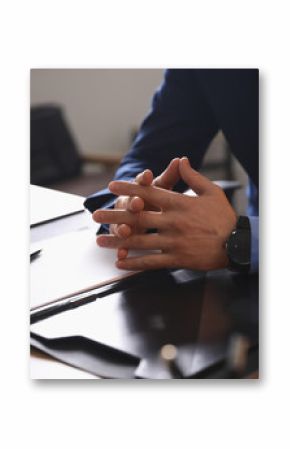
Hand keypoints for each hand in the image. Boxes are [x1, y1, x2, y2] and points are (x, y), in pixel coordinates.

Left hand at [94, 157, 236, 270]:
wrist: (236, 242)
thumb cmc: (223, 216)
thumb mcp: (211, 191)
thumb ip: (193, 176)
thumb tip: (181, 159)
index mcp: (179, 204)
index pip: (149, 193)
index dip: (129, 189)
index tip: (112, 186)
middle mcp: (173, 222)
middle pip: (138, 218)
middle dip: (114, 216)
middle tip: (96, 216)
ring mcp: (174, 241)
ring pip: (140, 241)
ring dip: (118, 241)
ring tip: (100, 241)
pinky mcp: (177, 258)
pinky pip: (152, 262)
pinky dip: (135, 263)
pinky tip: (121, 263)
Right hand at [95, 158, 180, 258]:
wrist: (138, 209)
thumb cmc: (156, 197)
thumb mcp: (163, 187)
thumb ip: (170, 175)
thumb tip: (180, 159)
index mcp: (140, 190)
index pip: (141, 182)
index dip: (143, 179)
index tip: (148, 175)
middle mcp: (130, 204)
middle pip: (129, 203)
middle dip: (132, 203)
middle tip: (137, 203)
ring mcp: (126, 221)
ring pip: (122, 224)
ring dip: (122, 227)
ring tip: (124, 230)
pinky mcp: (126, 237)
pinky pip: (124, 244)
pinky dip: (122, 249)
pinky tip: (122, 256)